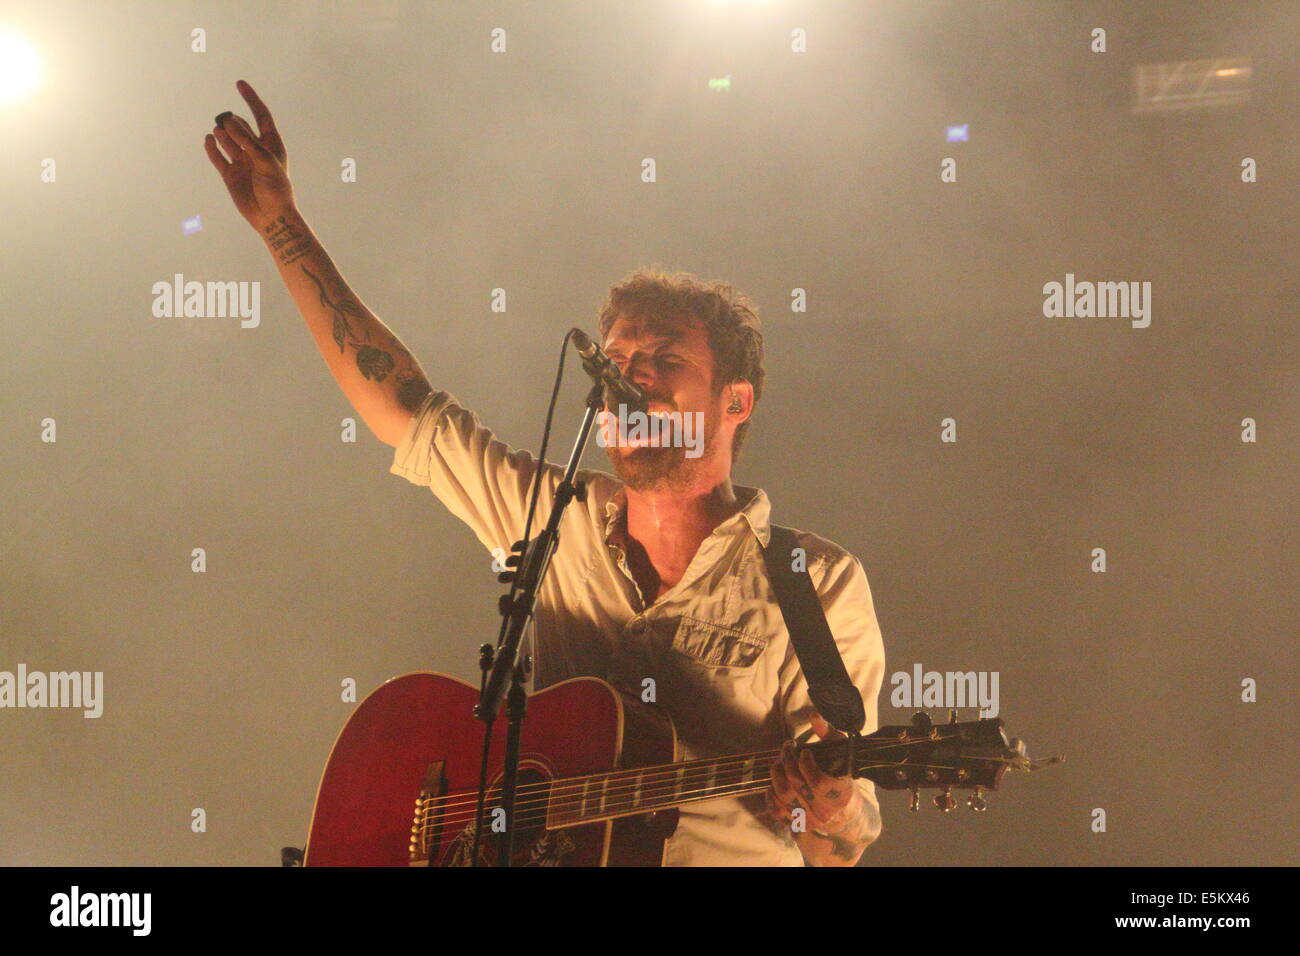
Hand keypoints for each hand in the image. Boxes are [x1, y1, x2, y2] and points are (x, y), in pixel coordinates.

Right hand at [204, 80, 294, 231]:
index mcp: (271, 145)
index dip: (251, 99)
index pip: (261, 115)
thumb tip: (228, 123)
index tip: (239, 83)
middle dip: (233, 122)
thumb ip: (247, 141)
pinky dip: (212, 148)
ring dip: (223, 133)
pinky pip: (217, 157)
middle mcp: (255, 151)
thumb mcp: (265, 161)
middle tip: (227, 122)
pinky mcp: (230, 175)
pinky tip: (208, 139)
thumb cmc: (276, 189)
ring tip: (220, 130)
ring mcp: (242, 162)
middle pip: (241, 127)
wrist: (271, 217)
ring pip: (228, 140)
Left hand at [766, 711, 858, 834]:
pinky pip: (775, 810)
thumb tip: (813, 715)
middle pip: (795, 785)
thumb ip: (829, 734)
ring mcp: (809, 820)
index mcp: (840, 795)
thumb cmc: (842, 776)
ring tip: (779, 761)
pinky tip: (775, 780)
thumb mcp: (842, 754)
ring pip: (783, 796)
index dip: (806, 763)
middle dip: (786, 760)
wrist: (844, 812)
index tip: (804, 751)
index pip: (817, 781)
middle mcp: (825, 811)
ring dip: (776, 774)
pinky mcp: (797, 825)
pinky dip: (770, 794)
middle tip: (786, 747)